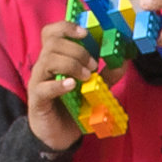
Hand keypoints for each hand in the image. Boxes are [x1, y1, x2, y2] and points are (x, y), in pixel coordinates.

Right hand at [23, 15, 95, 153]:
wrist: (59, 134)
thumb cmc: (73, 107)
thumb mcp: (94, 88)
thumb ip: (106, 74)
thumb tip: (123, 61)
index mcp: (56, 57)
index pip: (52, 32)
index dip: (67, 27)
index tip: (85, 33)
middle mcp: (44, 65)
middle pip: (53, 42)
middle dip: (78, 50)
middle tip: (94, 65)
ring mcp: (39, 80)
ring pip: (48, 59)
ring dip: (71, 64)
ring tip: (86, 77)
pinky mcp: (37, 98)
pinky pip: (43, 86)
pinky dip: (59, 84)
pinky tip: (72, 86)